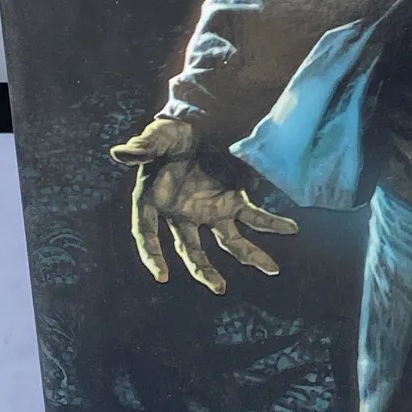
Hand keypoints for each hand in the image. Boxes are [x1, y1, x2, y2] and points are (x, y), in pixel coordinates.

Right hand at [109, 115, 297, 294]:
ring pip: (228, 241)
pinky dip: (272, 223)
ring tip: (271, 269)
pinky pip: (254, 217)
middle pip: (191, 249)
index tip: (161, 275)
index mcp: (153, 202)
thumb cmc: (170, 133)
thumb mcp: (156, 136)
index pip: (147, 233)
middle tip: (219, 287)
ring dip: (249, 255)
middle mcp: (182, 215)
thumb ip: (142, 147)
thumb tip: (120, 153)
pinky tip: (291, 228)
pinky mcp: (231, 201)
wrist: (195, 124)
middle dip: (204, 269)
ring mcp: (208, 211)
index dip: (152, 254)